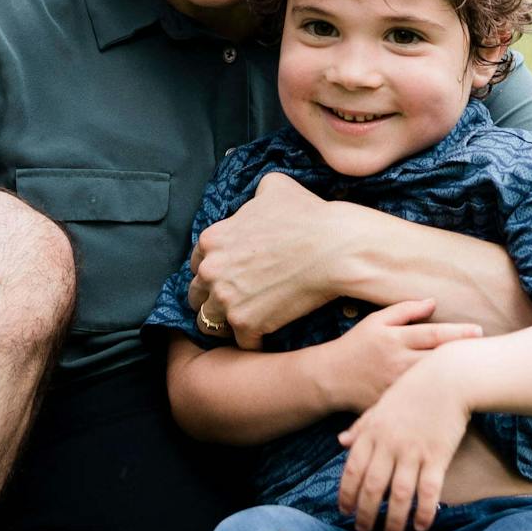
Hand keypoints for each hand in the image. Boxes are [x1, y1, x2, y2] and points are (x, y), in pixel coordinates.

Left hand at [190, 173, 344, 347]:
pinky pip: (240, 343)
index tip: (228, 275)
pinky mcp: (245, 325)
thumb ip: (255, 194)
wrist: (335, 249)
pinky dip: (253, 342)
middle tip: (236, 300)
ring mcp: (226, 300)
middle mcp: (211, 271)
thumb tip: (257, 196)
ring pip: (209, 323)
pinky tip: (266, 336)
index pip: (197, 262)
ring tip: (245, 322)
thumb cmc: (308, 215)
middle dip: (212, 297)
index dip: (213, 269)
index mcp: (212, 239)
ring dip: (225, 324)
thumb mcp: (274, 187)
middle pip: (196, 294)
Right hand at [326, 300, 482, 411]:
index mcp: (395, 339)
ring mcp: (398, 386)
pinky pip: (422, 403)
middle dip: (464, 355)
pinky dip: (441, 400)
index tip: (478, 331)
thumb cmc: (355, 346)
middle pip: (439, 359)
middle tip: (489, 352)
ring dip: (457, 377)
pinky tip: (459, 399)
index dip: (458, 332)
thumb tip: (432, 302)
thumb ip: (404, 310)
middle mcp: (398, 363)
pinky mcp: (396, 404)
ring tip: (480, 374)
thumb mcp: (375, 321)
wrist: (330, 379)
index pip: (433, 334)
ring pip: (434, 382)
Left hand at [337, 354, 474, 530]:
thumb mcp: (381, 404)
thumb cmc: (414, 389)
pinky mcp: (438, 456)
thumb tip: (340, 442)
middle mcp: (389, 444)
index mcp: (372, 431)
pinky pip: (429, 491)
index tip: (344, 511)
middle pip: (373, 487)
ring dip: (394, 520)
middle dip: (366, 513)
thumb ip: (361, 426)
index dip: (347, 493)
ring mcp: (414, 451)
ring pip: (399, 494)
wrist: (448, 377)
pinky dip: (423, 511)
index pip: (352, 469)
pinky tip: (421, 526)